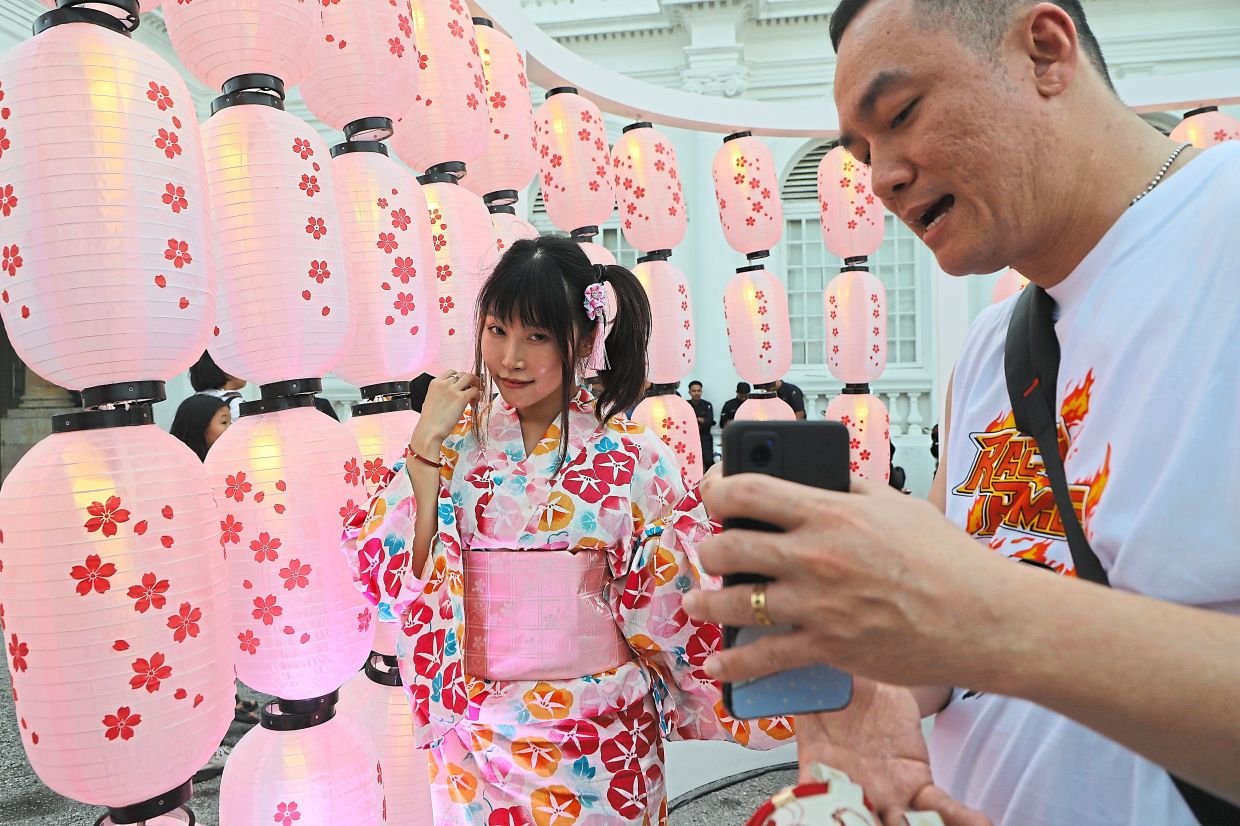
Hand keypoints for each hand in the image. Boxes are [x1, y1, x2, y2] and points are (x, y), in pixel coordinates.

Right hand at [409, 371, 480, 457]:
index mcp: (435, 383)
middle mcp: (444, 383)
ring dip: (476, 384)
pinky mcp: (461, 398)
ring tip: (477, 394)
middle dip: (470, 380)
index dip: (459, 377)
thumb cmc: (429, 420)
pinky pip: (475, 390)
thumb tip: (450, 396)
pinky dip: (477, 395)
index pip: (451, 372)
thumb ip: (440, 393)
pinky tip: (474, 403)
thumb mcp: (431, 400)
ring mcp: (453, 390)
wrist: (429, 430)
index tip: (463, 384)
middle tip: (474, 388)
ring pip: (470, 378)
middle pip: (462, 374)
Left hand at [682, 474, 1019, 688]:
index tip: (713, 493)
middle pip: (729, 547)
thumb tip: (815, 476)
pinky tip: (716, 663)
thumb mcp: (896, 503)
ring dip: (706, 602)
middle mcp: (815, 557)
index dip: (717, 488)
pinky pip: (765, 658)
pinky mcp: (827, 647)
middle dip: (709, 549)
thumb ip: (848, 487)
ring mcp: (818, 605)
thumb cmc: (947, 560)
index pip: (748, 491)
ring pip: (735, 603)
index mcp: (830, 513)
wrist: (983, 619)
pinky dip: (734, 664)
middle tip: (710, 551)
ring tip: (697, 601)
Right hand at [796, 679, 989, 825]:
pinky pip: (939, 807)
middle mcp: (852, 789)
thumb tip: (781, 664)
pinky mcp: (918, 786)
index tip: (820, 818)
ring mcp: (886, 794)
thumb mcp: (814, 683)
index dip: (816, 817)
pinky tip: (977, 822)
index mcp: (817, 771)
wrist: (871, 684)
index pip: (810, 806)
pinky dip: (958, 818)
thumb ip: (802, 685)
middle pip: (858, 821)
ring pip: (900, 824)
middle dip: (867, 825)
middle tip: (882, 822)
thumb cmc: (838, 685)